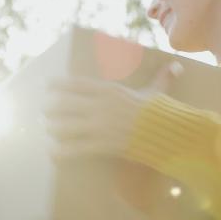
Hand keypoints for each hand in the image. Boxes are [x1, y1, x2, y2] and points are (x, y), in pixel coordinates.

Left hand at [44, 62, 179, 158]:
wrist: (168, 134)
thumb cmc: (161, 112)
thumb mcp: (158, 92)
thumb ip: (162, 78)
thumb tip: (177, 66)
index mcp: (109, 90)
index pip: (74, 83)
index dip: (57, 84)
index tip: (47, 86)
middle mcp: (100, 106)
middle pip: (63, 104)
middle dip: (50, 108)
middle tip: (43, 112)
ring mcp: (100, 126)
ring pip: (64, 126)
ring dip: (52, 128)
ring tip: (47, 130)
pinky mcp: (103, 145)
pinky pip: (75, 148)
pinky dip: (61, 151)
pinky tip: (52, 153)